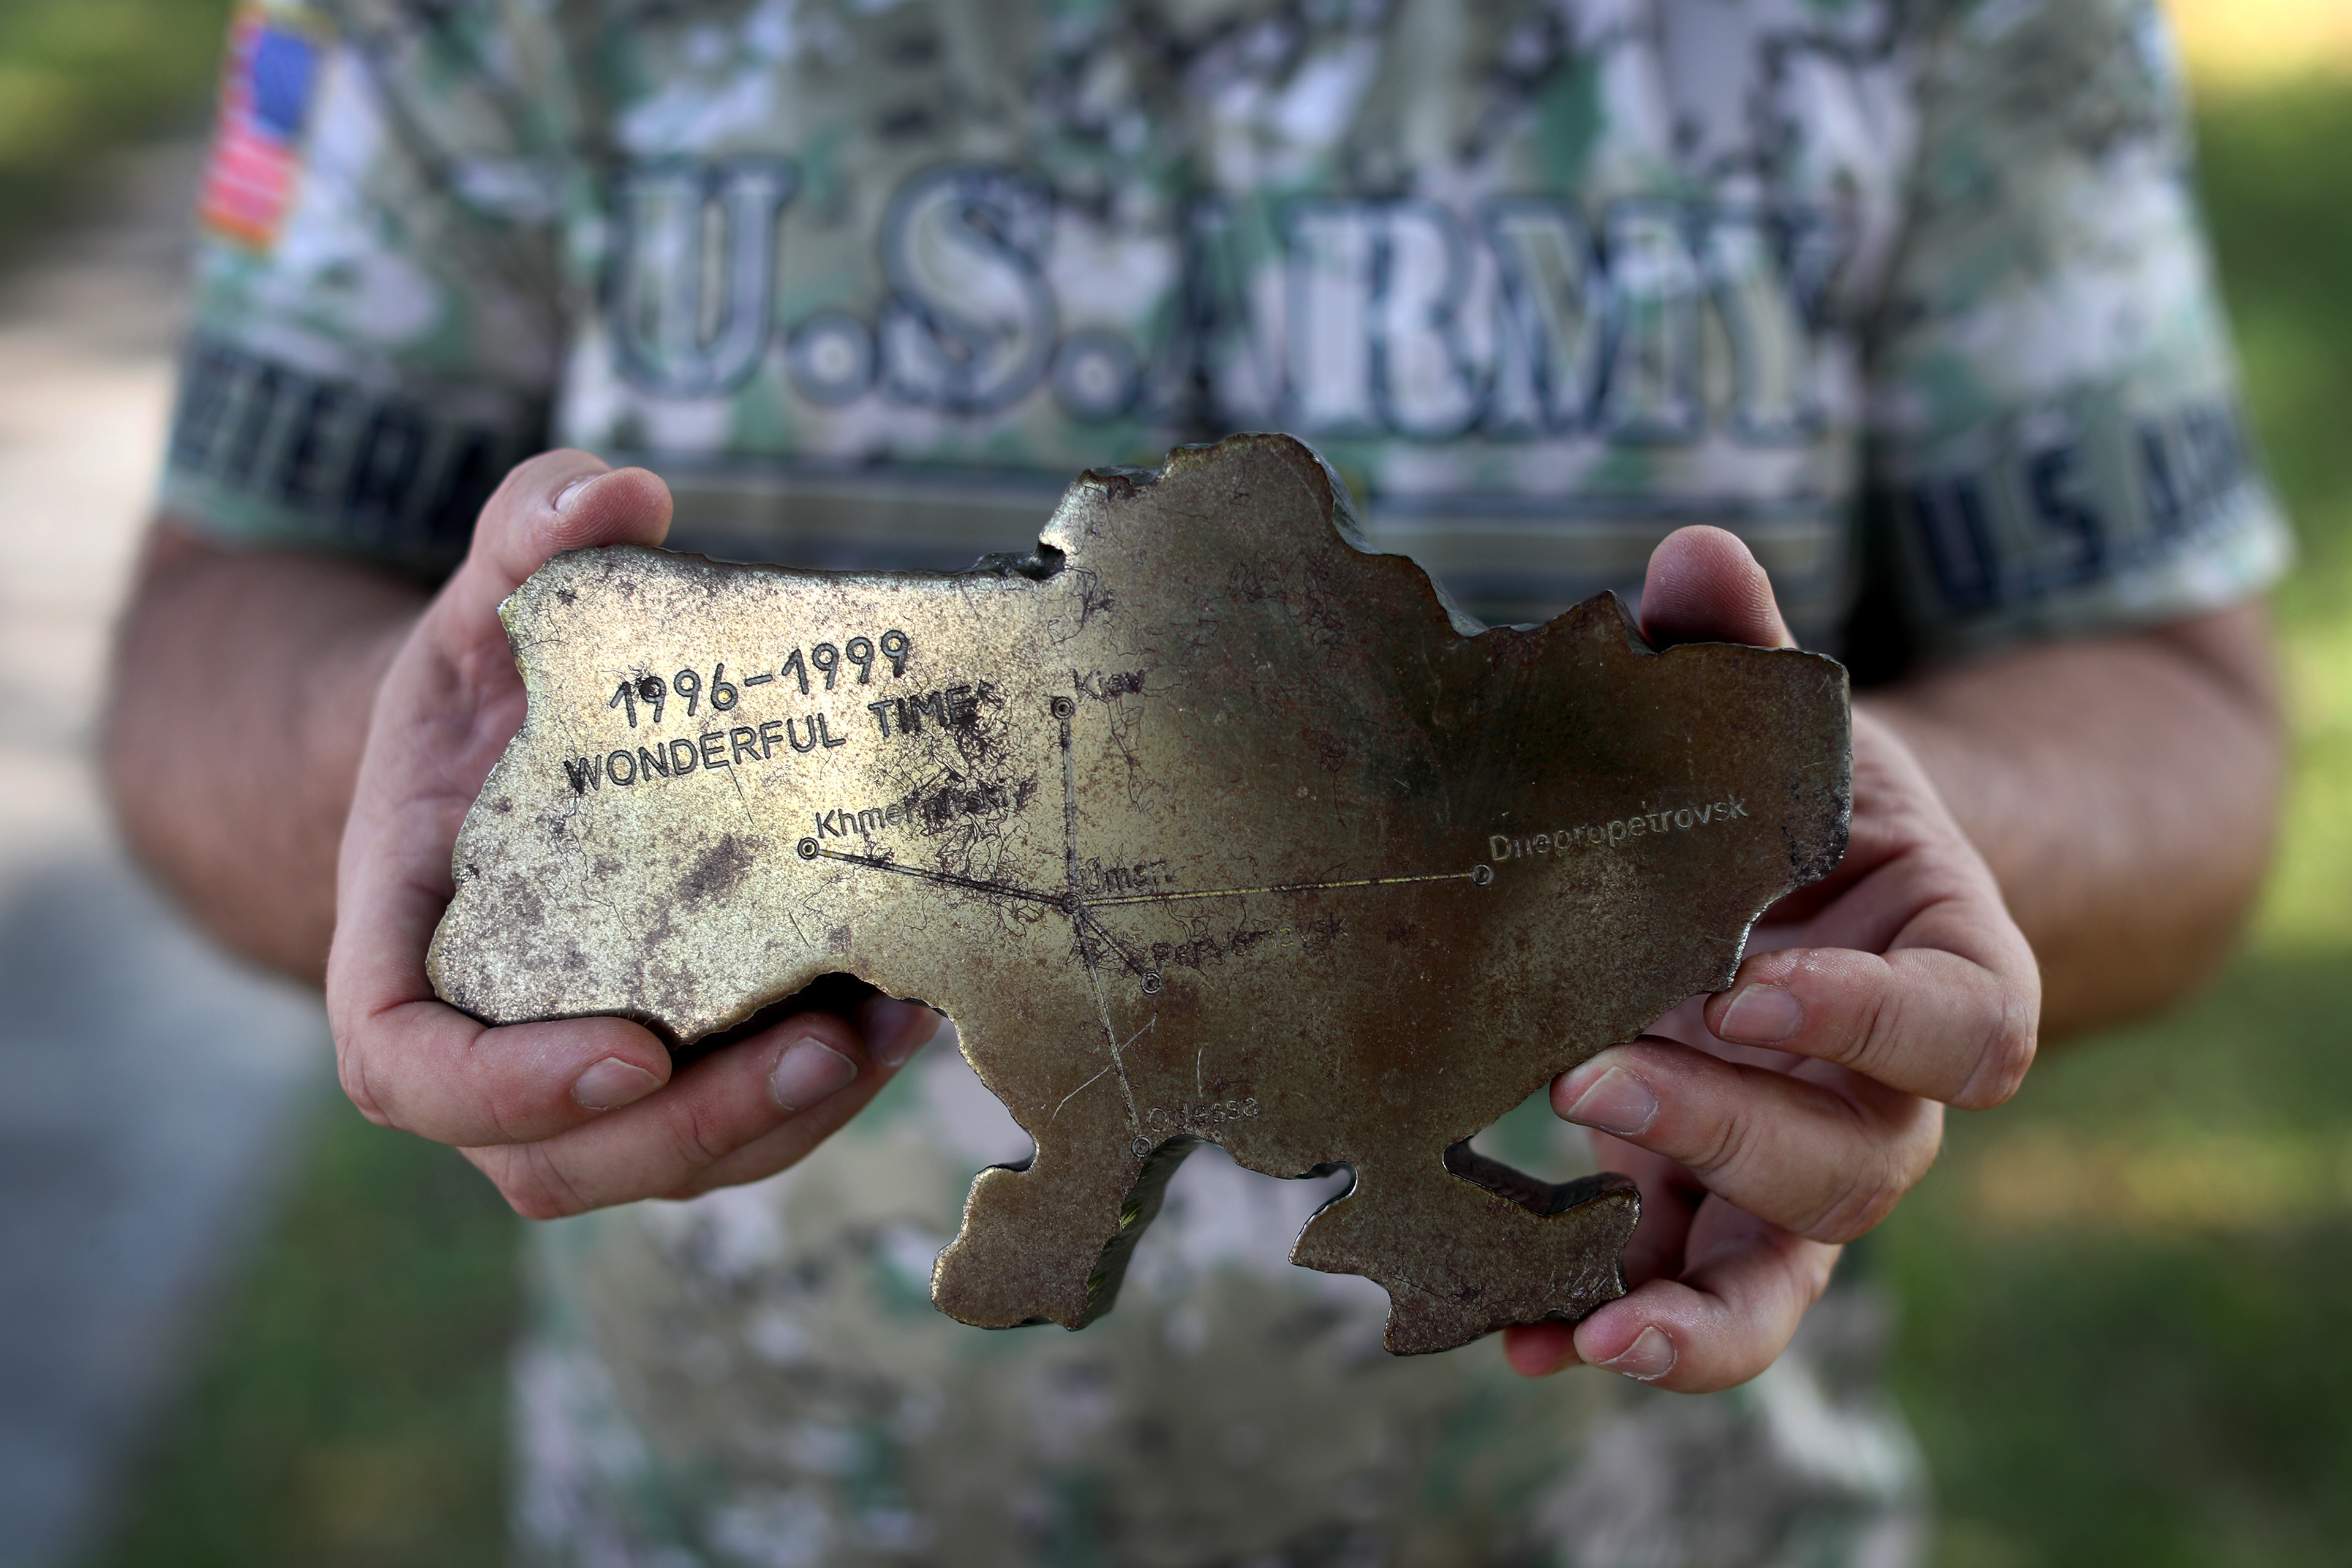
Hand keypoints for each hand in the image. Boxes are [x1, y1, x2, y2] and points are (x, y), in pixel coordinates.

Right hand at [325, 451, 939, 1216]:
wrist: (501, 760)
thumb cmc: (478, 692)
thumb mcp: (482, 602)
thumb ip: (524, 536)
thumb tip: (615, 493)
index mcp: (404, 948)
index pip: (407, 1070)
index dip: (507, 1091)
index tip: (631, 1053)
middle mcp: (487, 1039)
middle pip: (562, 1158)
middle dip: (699, 1124)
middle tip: (825, 1046)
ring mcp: (583, 1075)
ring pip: (670, 1163)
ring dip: (786, 1122)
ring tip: (895, 1027)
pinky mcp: (676, 1072)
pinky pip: (736, 1127)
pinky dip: (820, 1094)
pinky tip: (905, 1010)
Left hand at [1502, 527, 2039, 1391]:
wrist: (1796, 900)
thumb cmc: (1802, 809)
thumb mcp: (1788, 732)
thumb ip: (1741, 654)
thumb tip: (1690, 551)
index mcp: (1947, 972)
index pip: (1961, 1022)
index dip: (1872, 1013)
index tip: (1758, 980)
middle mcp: (1887, 1100)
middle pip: (1856, 1159)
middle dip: (1729, 1127)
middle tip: (1591, 1079)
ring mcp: (1803, 1179)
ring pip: (1785, 1276)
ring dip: (1690, 1310)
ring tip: (1585, 1327)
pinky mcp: (1717, 1223)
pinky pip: (1691, 1300)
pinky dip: (1619, 1329)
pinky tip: (1527, 1345)